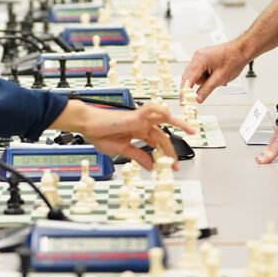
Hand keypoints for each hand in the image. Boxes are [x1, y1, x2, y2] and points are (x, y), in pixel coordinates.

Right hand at [75, 102, 194, 169]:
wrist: (87, 125)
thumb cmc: (99, 134)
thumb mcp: (122, 150)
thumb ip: (138, 156)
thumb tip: (150, 166)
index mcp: (138, 132)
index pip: (157, 143)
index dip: (165, 155)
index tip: (171, 167)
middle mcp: (141, 124)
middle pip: (162, 136)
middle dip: (170, 150)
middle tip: (176, 164)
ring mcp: (139, 119)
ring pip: (163, 118)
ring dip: (178, 123)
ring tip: (190, 130)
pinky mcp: (135, 114)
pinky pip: (151, 109)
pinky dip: (162, 111)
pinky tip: (170, 117)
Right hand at [180, 41, 248, 101]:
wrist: (241, 51)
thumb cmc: (234, 59)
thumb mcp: (220, 78)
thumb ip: (207, 89)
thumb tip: (198, 98)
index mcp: (200, 59)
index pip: (188, 78)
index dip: (185, 91)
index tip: (183, 101)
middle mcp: (198, 57)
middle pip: (189, 77)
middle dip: (195, 86)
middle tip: (200, 95)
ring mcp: (200, 57)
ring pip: (195, 76)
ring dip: (204, 81)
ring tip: (217, 80)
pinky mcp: (203, 59)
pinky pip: (199, 72)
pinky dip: (206, 77)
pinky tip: (215, 77)